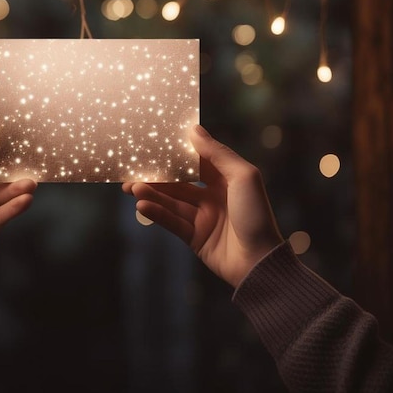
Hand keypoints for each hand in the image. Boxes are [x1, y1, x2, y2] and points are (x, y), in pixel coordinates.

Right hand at [122, 125, 282, 287]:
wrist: (260, 262)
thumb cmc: (256, 214)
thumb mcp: (243, 176)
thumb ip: (217, 153)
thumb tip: (194, 129)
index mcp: (227, 179)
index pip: (196, 161)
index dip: (176, 153)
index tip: (154, 143)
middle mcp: (214, 197)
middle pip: (179, 182)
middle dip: (156, 176)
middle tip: (133, 169)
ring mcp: (204, 217)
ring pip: (172, 202)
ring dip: (151, 194)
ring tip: (132, 188)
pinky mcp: (195, 237)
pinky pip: (172, 222)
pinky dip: (156, 213)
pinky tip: (142, 206)